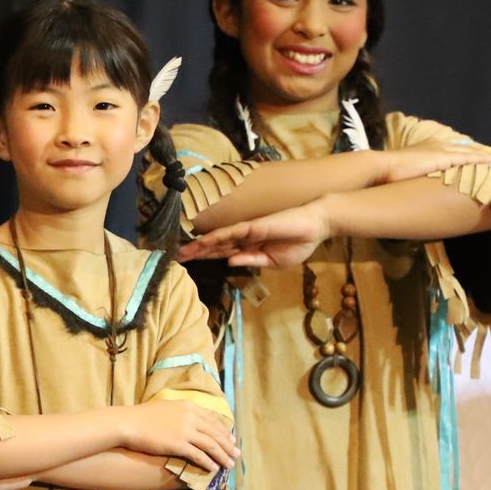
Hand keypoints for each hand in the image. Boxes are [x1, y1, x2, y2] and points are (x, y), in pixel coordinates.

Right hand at [119, 400, 240, 471]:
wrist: (129, 423)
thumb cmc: (143, 416)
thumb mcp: (166, 407)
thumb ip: (181, 412)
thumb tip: (189, 420)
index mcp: (189, 406)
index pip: (213, 419)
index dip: (224, 430)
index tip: (231, 438)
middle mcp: (191, 417)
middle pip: (216, 432)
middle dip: (228, 445)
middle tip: (236, 454)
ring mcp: (185, 430)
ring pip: (211, 444)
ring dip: (222, 455)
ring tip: (229, 465)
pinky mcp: (179, 444)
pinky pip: (199, 455)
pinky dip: (208, 462)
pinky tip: (213, 469)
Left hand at [177, 202, 329, 269]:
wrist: (315, 227)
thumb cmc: (298, 244)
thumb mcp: (274, 262)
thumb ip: (251, 261)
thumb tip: (229, 263)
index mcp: (249, 248)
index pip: (222, 254)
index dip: (206, 257)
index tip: (188, 262)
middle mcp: (244, 239)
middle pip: (215, 246)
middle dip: (196, 252)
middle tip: (175, 257)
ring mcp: (247, 231)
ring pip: (218, 240)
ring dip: (200, 246)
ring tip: (182, 252)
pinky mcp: (252, 226)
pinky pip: (230, 233)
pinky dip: (216, 238)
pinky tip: (202, 243)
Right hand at [380, 140, 490, 184]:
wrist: (382, 168)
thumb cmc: (389, 176)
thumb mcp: (407, 177)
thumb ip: (417, 181)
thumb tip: (419, 194)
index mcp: (430, 148)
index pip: (455, 151)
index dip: (470, 156)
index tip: (481, 161)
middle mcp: (440, 146)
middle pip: (468, 150)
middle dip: (485, 156)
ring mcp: (444, 151)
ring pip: (474, 154)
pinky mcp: (446, 158)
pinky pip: (473, 159)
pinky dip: (487, 162)